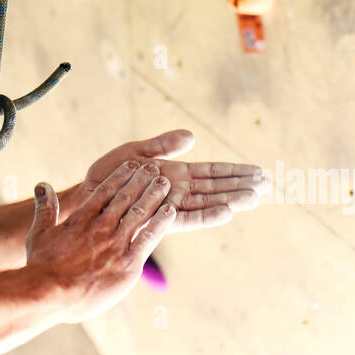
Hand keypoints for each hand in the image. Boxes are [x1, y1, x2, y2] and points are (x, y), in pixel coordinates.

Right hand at [25, 160, 174, 324]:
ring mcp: (116, 244)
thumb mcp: (39, 233)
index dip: (120, 176)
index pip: (105, 190)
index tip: (131, 164)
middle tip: (154, 168)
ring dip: (153, 196)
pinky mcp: (128, 263)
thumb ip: (45, 207)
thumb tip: (41, 184)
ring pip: (139, 213)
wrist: (50, 294)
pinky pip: (148, 239)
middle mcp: (101, 227)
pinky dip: (160, 223)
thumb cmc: (42, 266)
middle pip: (125, 197)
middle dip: (141, 180)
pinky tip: (171, 211)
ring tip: (165, 183)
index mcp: (82, 219)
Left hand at [81, 129, 265, 232]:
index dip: (235, 172)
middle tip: (268, 184)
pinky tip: (227, 212)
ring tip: (255, 197)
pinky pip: (188, 218)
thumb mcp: (138, 152)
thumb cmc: (109, 174)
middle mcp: (177, 192)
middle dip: (241, 186)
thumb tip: (192, 136)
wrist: (86, 193)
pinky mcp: (159, 217)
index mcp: (175, 174)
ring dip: (232, 200)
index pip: (212, 172)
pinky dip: (208, 215)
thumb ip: (164, 144)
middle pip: (216, 188)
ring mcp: (170, 205)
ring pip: (208, 203)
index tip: (258, 171)